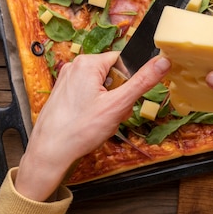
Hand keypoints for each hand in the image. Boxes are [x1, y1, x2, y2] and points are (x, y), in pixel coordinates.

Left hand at [15, 52, 170, 200]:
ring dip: (107, 105)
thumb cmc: (80, 129)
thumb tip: (163, 61)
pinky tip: (89, 123)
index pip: (122, 61)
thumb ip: (142, 81)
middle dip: (117, 96)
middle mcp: (74, 66)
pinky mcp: (62, 94)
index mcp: (88, 63)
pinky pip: (87, 96)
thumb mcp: (118, 105)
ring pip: (100, 87)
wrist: (49, 152)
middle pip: (111, 75)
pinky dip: (93, 109)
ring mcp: (66, 80)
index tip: (123, 100)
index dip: (128, 82)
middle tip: (112, 114)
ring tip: (100, 122)